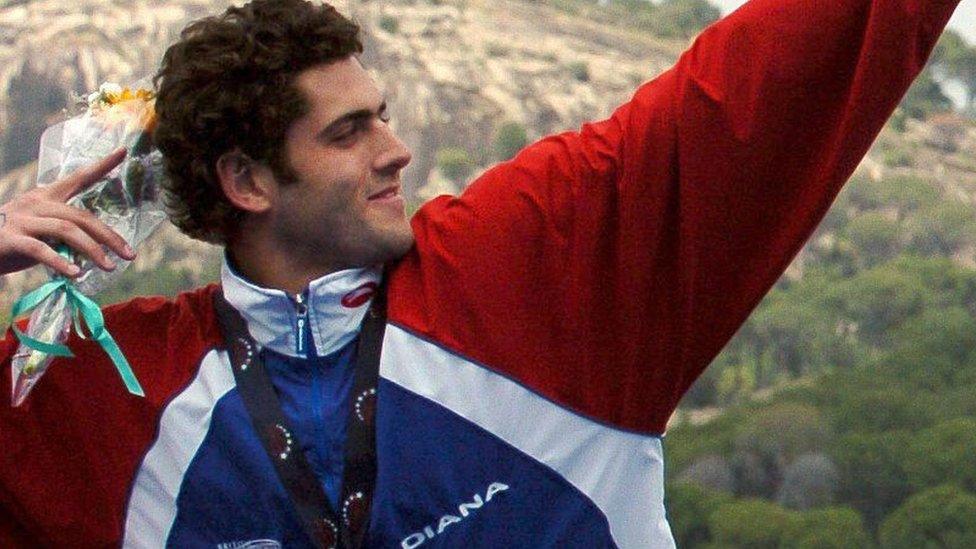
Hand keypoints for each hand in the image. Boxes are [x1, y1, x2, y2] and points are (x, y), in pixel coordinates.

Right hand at [0, 148, 136, 277]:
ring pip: (66, 230)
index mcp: (45, 196)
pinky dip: (61, 263)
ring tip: (109, 267)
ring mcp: (22, 220)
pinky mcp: (11, 239)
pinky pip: (41, 250)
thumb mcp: (40, 229)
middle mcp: (35, 203)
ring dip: (92, 250)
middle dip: (109, 236)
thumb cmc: (12, 239)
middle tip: (130, 255)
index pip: (78, 178)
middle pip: (81, 216)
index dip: (101, 166)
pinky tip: (76, 275)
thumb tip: (96, 248)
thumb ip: (64, 232)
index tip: (124, 151)